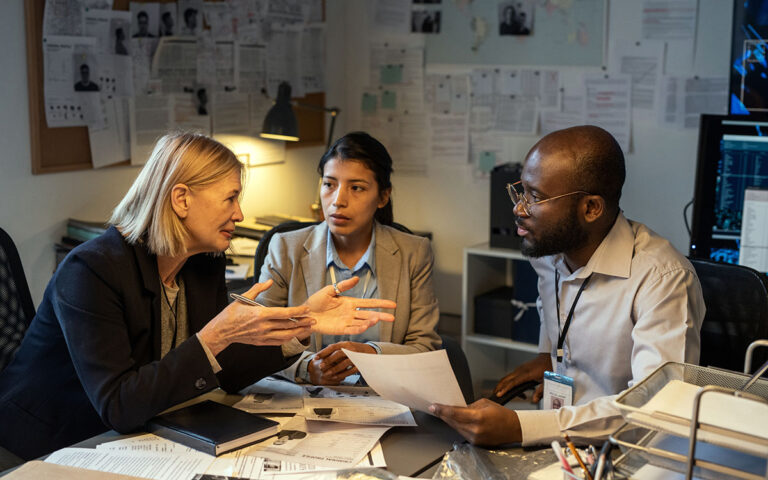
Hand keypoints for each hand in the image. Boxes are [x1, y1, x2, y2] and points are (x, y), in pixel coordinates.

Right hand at [199, 280, 313, 355]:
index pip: (284, 313)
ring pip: (286, 335)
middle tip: (314, 319)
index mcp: (260, 314)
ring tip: (308, 328)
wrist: (222, 331)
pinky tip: (295, 334)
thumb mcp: (244, 298)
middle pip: (288, 325)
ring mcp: (263, 336)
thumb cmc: (231, 314)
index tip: (306, 309)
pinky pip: (279, 341)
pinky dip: (289, 338)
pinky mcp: (261, 342)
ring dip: (299, 332)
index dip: (297, 311)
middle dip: (303, 322)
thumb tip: (269, 281)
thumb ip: (258, 289)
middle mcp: (263, 326)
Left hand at [304, 277, 396, 334]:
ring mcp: (346, 322)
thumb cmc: (316, 301)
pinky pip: (352, 329)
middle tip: (392, 317)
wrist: (304, 313)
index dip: (381, 303)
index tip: (392, 304)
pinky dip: (360, 328)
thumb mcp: (330, 290)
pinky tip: (366, 326)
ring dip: (371, 321)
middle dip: (381, 316)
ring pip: (362, 322)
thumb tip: (357, 278)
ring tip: (378, 319)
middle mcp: (351, 313)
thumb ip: (343, 286)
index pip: (369, 303)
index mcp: (350, 302)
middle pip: (369, 314)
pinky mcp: (340, 329)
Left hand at [308, 341, 374, 384]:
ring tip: (327, 374)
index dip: (323, 352)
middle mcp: (351, 349)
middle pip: (338, 354)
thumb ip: (336, 349)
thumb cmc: (354, 349)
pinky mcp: (360, 364)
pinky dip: (343, 374)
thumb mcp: (346, 346)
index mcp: (345, 344)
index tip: (315, 358)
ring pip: (344, 363)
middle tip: (321, 367)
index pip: (332, 347)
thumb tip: (322, 354)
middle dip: (328, 361)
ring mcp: (356, 356)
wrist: (370, 351)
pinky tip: (336, 377)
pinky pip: (351, 370)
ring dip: (335, 369)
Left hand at [429, 399, 521, 445]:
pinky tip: (454, 421)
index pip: (454, 413)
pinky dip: (457, 426)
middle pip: (452, 421)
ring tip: (443, 413)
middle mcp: (475, 429)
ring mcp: (475, 438)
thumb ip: (469, 406)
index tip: (433, 407)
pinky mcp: (475, 442)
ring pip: (455, 428)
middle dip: (443, 414)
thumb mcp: (485, 403)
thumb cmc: (502, 415)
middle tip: (435, 408)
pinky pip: (461, 433)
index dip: (442, 410)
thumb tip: (457, 407)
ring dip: (449, 420)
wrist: (514, 429)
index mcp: (478, 417)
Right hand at [493, 352, 550, 402]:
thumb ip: (540, 391)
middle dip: (498, 387)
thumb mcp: (547, 381)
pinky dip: (509, 384)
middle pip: (505, 379)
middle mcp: (520, 371)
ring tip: (503, 395)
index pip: (513, 382)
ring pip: (507, 378)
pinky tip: (520, 393)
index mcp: (527, 373)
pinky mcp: (520, 370)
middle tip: (494, 395)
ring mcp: (519, 370)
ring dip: (503, 386)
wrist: (547, 358)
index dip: (505, 389)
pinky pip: (511, 377)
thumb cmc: (548, 368)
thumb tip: (533, 400)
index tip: (499, 394)